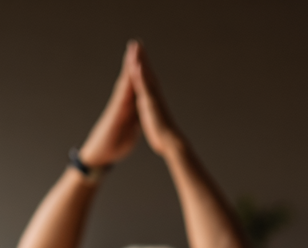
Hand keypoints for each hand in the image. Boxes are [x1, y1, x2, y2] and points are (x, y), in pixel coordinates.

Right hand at [78, 44, 139, 166]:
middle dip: (133, 62)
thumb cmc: (115, 144)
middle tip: (138, 44)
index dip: (141, 72)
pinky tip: (128, 75)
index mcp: (127, 107)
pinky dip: (125, 85)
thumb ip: (135, 119)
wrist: (101, 155)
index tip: (146, 58)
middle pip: (129, 79)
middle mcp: (121, 103)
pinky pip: (120, 97)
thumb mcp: (131, 129)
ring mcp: (116, 107)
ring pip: (124, 83)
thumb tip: (141, 115)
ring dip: (128, 67)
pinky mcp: (114, 113)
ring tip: (131, 51)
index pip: (135, 86)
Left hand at [128, 43, 181, 157]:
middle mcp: (154, 97)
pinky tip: (137, 64)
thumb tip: (159, 120)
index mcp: (153, 102)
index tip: (139, 57)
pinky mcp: (151, 103)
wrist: (171, 143)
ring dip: (141, 60)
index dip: (143, 69)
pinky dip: (141, 75)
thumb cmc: (165, 139)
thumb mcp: (158, 125)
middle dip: (142, 58)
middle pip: (147, 73)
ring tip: (136, 46)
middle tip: (137, 43)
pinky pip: (144, 86)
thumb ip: (156, 118)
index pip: (147, 82)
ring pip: (146, 76)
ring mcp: (153, 98)